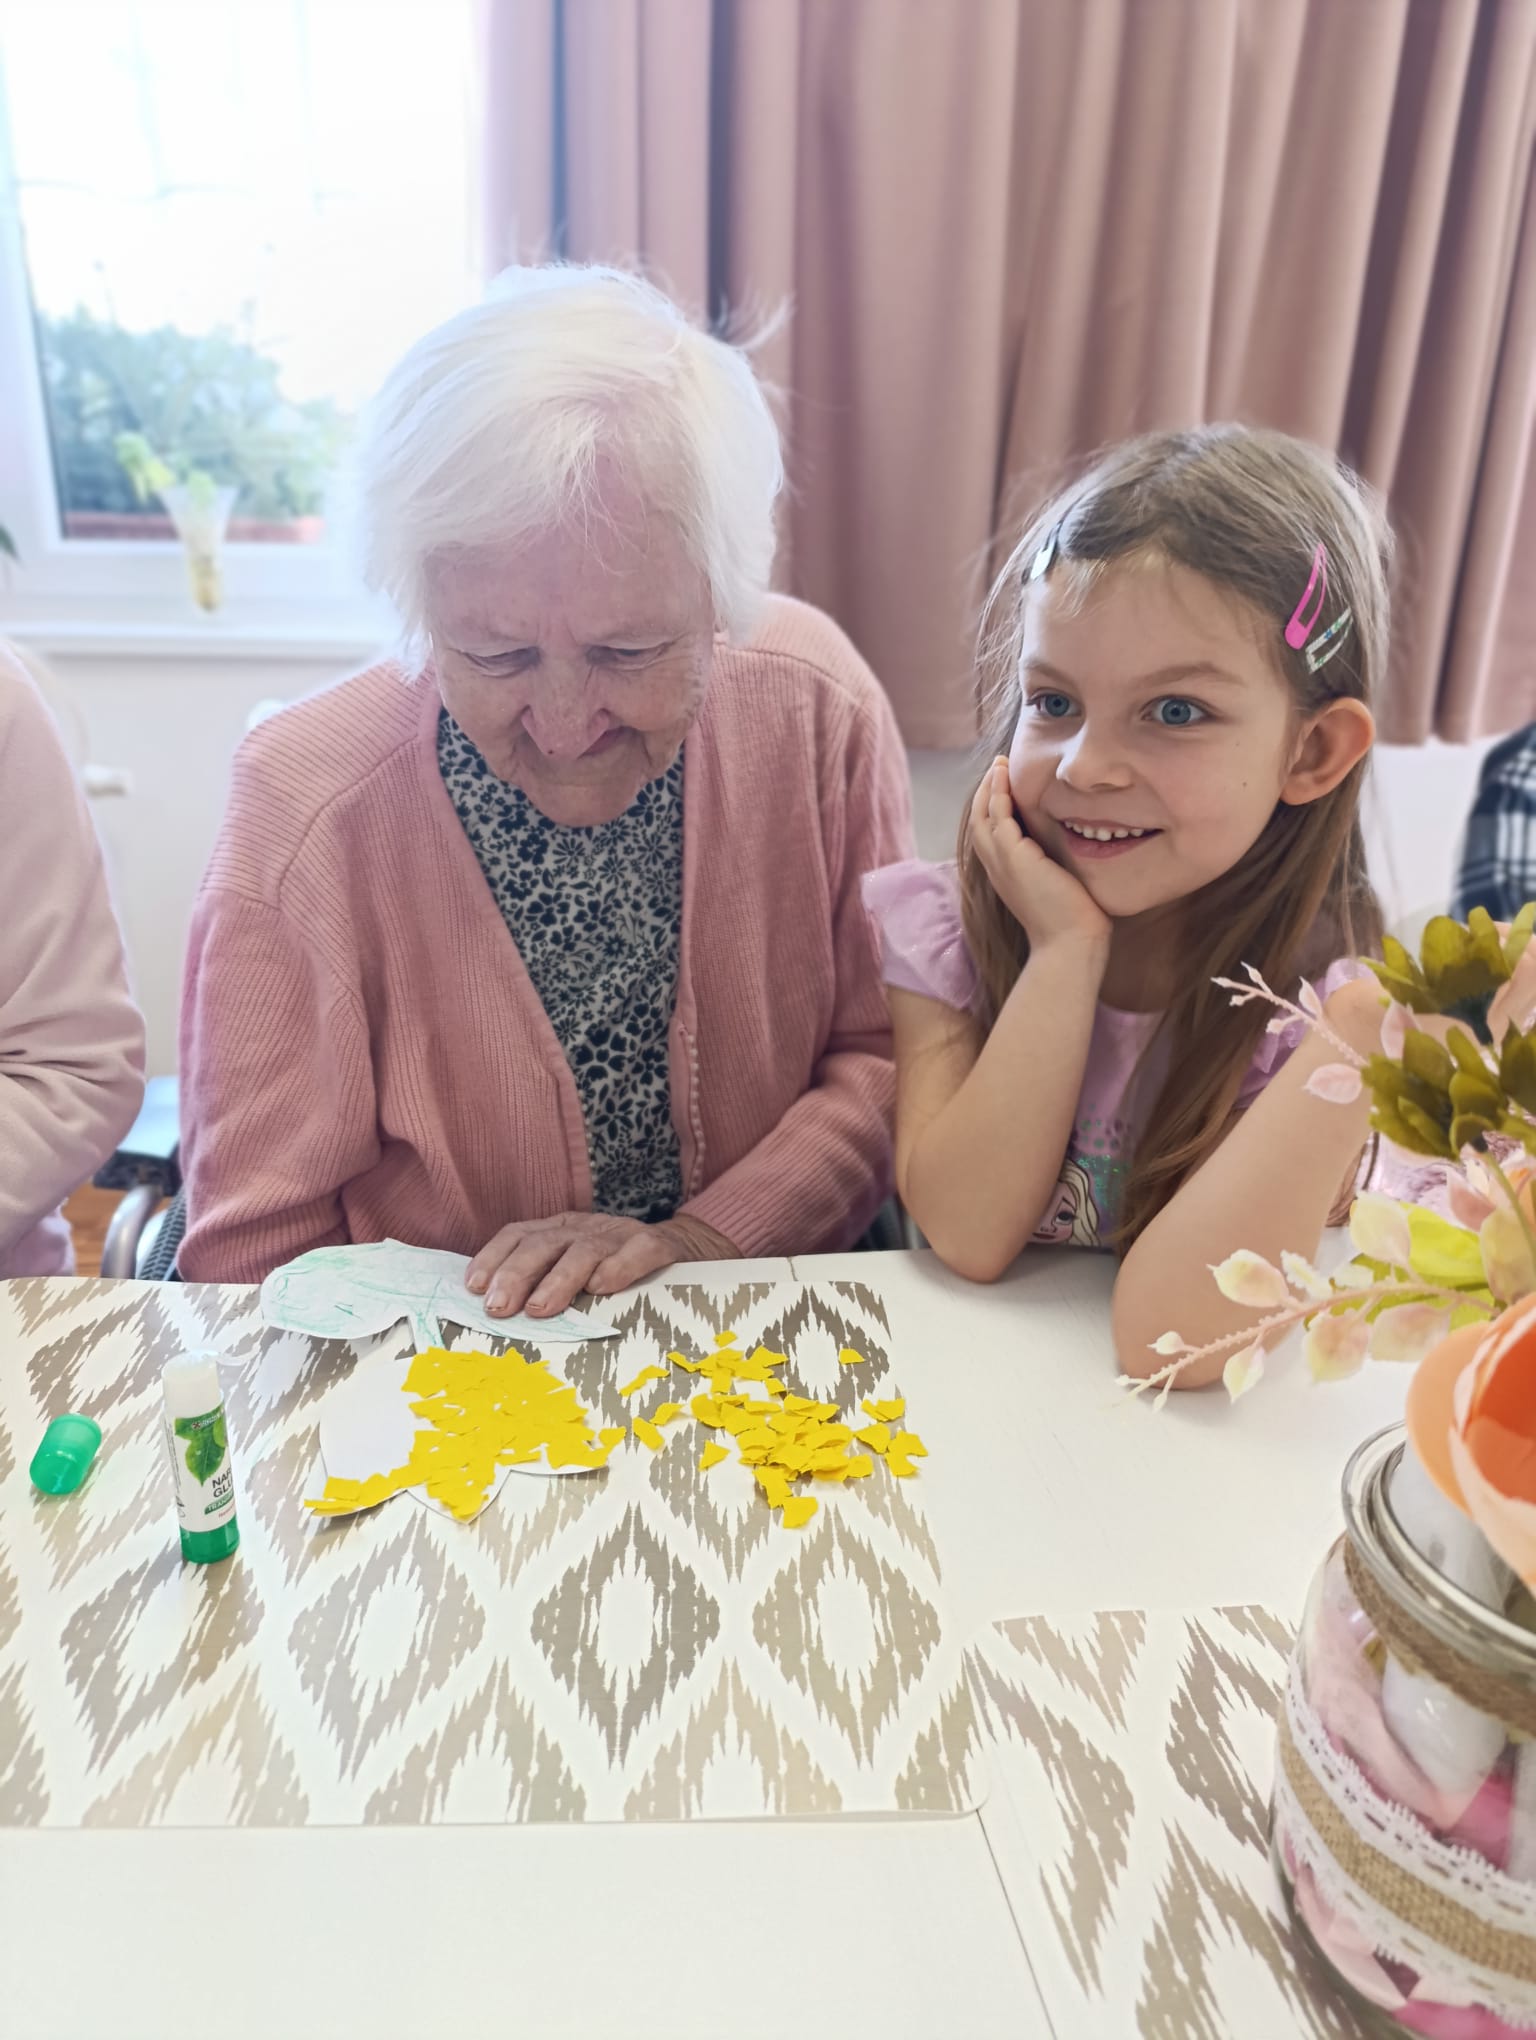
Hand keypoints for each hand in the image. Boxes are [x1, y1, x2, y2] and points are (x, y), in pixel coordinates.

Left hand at [466, 1211, 738, 1317]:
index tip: (474, 1288)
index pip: (519, 1235)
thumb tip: (497, 1314)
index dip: (494, 1258)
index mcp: (562, 1231)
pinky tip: (602, 1288)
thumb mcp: (578, 1271)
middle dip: (516, 1274)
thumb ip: (544, 1284)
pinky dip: (619, 1268)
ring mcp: (621, 1235)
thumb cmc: (620, 1270)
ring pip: (584, 1250)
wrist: (689, 1250)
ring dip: (558, 1279)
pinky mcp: (658, 1247)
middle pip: (543, 1243)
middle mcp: (586, 1228)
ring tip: (539, 1308)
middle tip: (499, 1307)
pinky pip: (638, 1252)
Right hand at [970, 757, 1111, 955]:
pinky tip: (1007, 779)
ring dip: (990, 787)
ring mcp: (1002, 863)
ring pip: (983, 816)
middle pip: (978, 821)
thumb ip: (1051, 865)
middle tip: (998, 766)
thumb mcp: (1055, 886)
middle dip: (986, 791)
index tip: (1004, 785)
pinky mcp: (1014, 858)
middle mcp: (997, 868)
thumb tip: (1067, 849)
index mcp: (1005, 874)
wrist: (1071, 943)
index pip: (989, 834)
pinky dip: (1000, 796)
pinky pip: (999, 818)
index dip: (993, 807)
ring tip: (999, 765)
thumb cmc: (1071, 921)